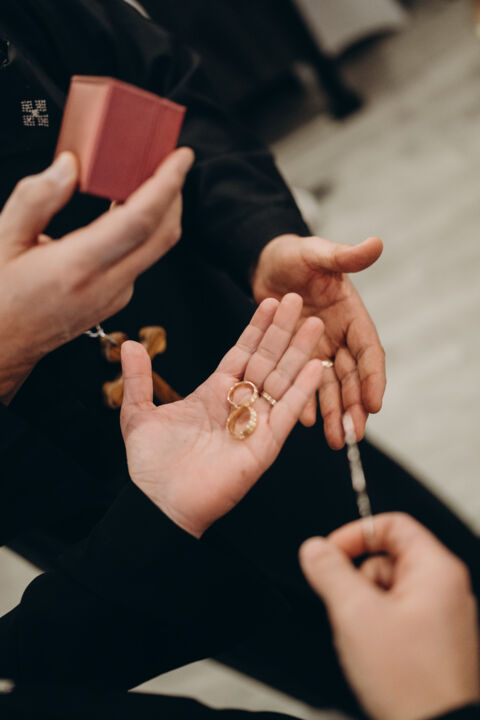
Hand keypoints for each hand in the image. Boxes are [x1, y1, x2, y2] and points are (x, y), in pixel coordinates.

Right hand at [0, 148, 193, 403]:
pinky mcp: (117, 299)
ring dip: (163, 212)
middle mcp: (106, 285)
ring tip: (151, 178)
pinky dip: (148, 230)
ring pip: (157, 248)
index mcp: (78, 266)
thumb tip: (69, 165)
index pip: (140, 220)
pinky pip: (144, 258)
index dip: (167, 185)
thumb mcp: (2, 240)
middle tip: (171, 161)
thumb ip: (36, 199)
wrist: (2, 345)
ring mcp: (117, 296)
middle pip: (163, 235)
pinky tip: (131, 209)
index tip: (181, 157)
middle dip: (175, 194)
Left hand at [120, 293, 323, 537]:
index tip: (269, 301)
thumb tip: (130, 345)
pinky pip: (288, 413)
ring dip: (298, 352)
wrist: (158, 503)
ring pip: (282, 380)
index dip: (256, 328)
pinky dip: (302, 390)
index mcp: (214, 394)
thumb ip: (138, 380)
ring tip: (313, 324)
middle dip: (281, 330)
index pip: (242, 352)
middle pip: (266, 359)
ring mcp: (255, 424)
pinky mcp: (265, 445)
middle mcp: (239, 406)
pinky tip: (315, 365)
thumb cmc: (151, 466)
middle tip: (298, 300)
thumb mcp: (138, 414)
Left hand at [252, 234, 384, 448]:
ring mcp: (318, 349)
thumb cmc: (294, 255)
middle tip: (355, 436)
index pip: (368, 352)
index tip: (375, 404)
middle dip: (355, 406)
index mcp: (352, 316)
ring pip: (330, 387)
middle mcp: (338, 337)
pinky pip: (302, 383)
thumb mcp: (317, 253)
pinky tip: (304, 423)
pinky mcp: (296, 356)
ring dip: (334, 413)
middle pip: (351, 377)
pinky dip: (305, 402)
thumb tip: (376, 244)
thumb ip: (343, 255)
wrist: (266, 263)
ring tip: (336, 440)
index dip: (372, 378)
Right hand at [299, 513, 479, 719]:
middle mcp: (444, 589)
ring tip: (365, 640)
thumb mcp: (356, 615)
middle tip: (348, 607)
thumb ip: (330, 572)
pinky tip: (373, 654)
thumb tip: (315, 549)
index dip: (355, 533)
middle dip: (357, 581)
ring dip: (365, 609)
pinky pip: (396, 617)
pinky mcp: (433, 641)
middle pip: (386, 559)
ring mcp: (441, 617)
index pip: (392, 524)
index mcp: (436, 570)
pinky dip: (377, 629)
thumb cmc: (412, 681)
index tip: (330, 552)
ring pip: (387, 590)